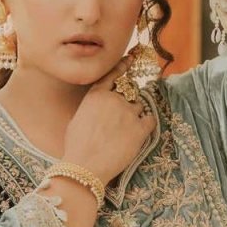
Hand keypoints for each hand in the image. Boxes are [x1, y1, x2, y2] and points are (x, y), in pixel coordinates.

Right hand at [62, 55, 156, 184]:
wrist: (85, 167)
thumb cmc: (76, 147)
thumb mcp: (76, 120)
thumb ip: (91, 107)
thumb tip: (99, 107)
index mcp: (96, 96)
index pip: (112, 75)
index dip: (123, 67)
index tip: (131, 59)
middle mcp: (114, 100)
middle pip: (128, 94)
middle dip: (125, 105)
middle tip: (118, 123)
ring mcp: (128, 114)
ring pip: (139, 107)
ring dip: (135, 116)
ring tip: (124, 133)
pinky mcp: (140, 129)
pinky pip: (150, 119)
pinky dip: (146, 124)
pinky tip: (139, 133)